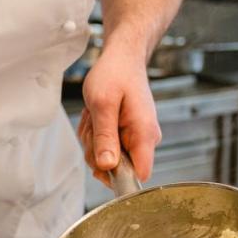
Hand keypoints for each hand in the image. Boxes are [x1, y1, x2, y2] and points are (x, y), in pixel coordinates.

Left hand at [77, 46, 161, 186]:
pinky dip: (94, 134)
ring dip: (93, 140)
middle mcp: (145, 140)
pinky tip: (96, 117)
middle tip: (94, 123)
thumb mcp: (102, 104)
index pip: (140, 175)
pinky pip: (104, 148)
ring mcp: (136, 139)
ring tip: (95, 115)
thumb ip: (105, 137)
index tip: (101, 161)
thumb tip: (107, 166)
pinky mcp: (127, 137)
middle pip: (117, 169)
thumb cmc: (115, 74)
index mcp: (144, 133)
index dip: (119, 177)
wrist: (122, 59)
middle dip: (96, 150)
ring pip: (106, 159)